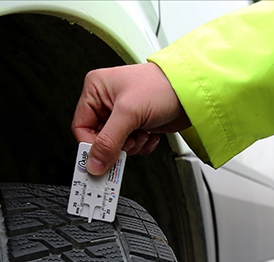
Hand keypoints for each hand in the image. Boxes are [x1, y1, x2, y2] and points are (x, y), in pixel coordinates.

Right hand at [71, 63, 190, 174]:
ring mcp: (124, 114)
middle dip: (116, 145)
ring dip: (131, 145)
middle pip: (99, 138)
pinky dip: (141, 145)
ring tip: (142, 133)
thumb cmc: (162, 86)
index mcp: (96, 89)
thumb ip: (108, 141)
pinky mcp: (138, 124)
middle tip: (127, 144)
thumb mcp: (129, 113)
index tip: (100, 159)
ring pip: (115, 145)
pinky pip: (131, 146)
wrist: (193, 92)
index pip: (81, 126)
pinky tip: (150, 133)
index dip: (91, 145)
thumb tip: (94, 163)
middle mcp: (107, 101)